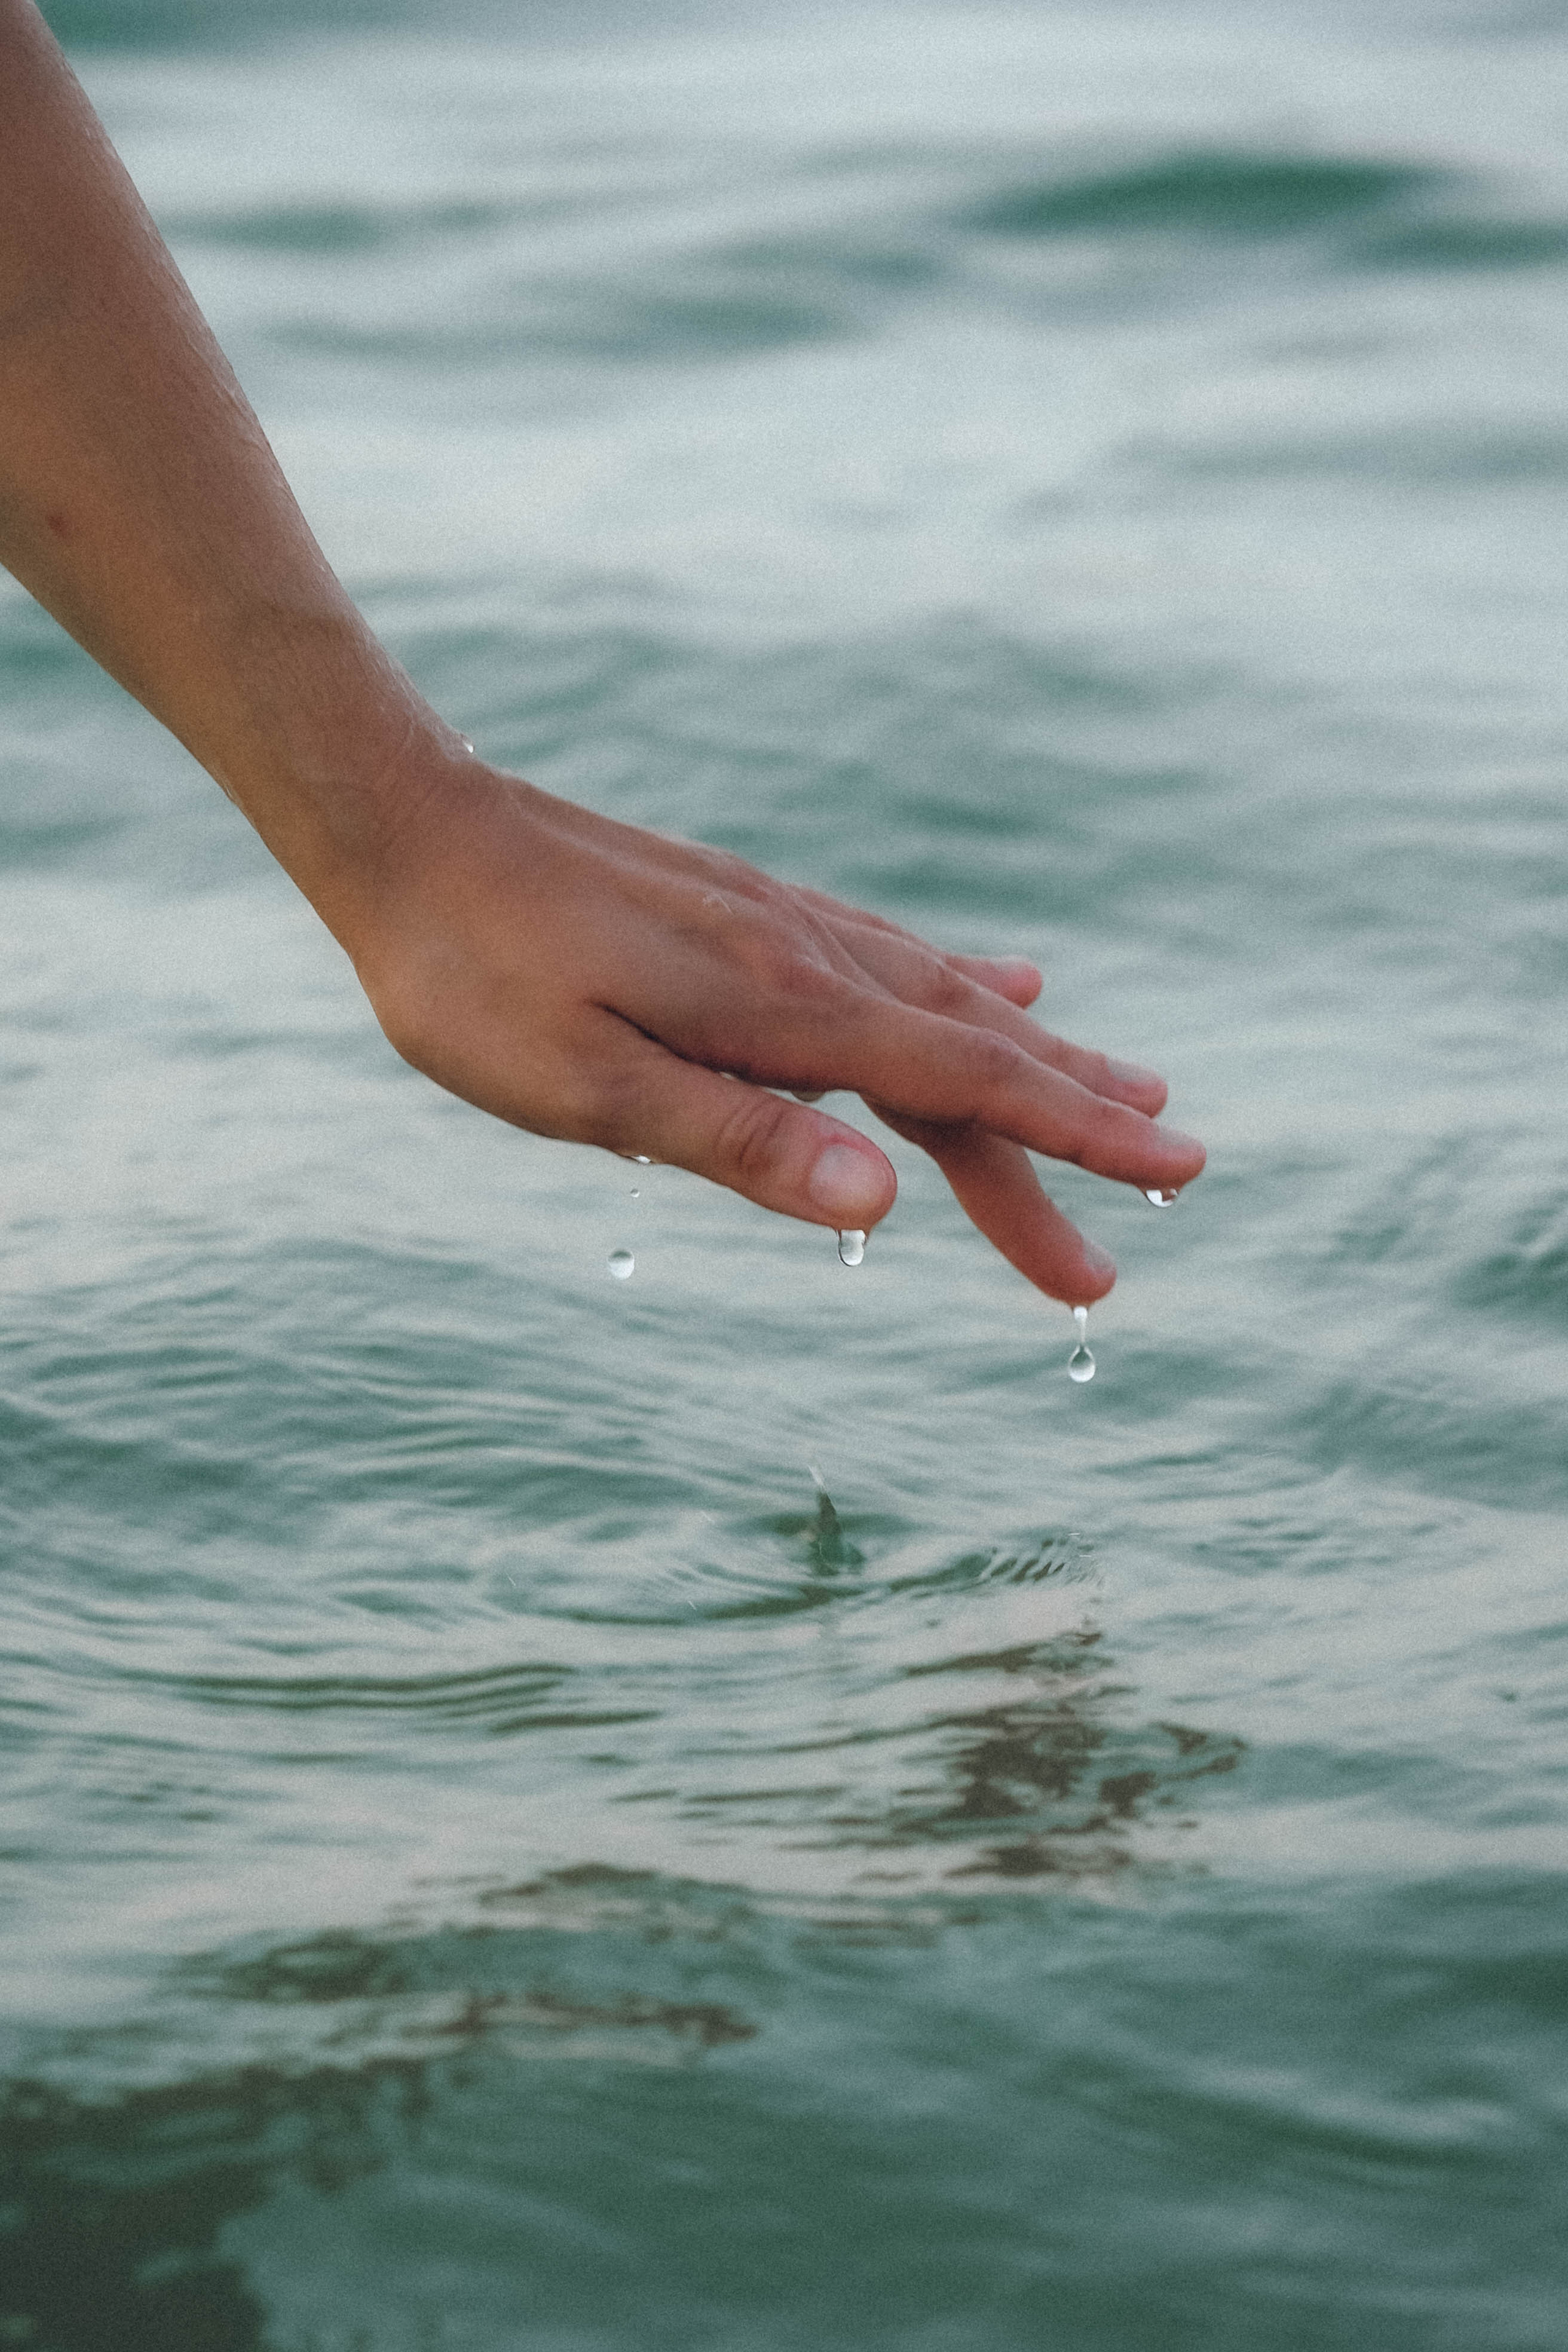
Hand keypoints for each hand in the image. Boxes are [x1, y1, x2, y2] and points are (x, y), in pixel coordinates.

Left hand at [342, 754, 1204, 1304]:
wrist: (404, 822)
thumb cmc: (473, 977)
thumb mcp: (586, 1086)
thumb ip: (739, 1143)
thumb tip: (884, 1208)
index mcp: (781, 1012)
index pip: (963, 1086)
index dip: (1073, 1136)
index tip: (1172, 1173)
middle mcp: (806, 958)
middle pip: (970, 1055)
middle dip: (1073, 1125)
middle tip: (1175, 1184)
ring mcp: (782, 925)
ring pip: (942, 1001)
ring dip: (1038, 1054)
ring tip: (1123, 1085)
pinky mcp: (748, 911)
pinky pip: (890, 955)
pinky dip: (963, 985)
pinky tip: (1000, 983)